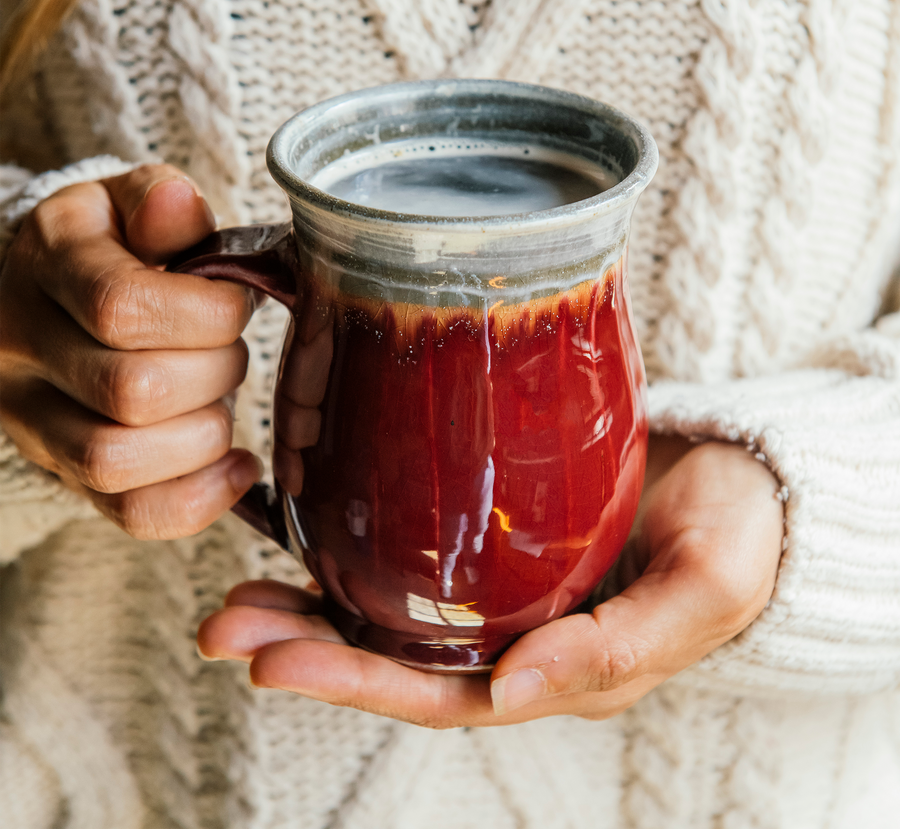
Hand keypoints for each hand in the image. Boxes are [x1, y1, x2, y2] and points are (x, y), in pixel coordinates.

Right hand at [0, 165, 260, 538]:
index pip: (122, 307)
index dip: (209, 315)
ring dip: (205, 436)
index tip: (237, 305)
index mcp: (45, 265)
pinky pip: (131, 513)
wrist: (62, 302)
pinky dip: (200, 498)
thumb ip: (160, 202)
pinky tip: (238, 465)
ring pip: (118, 462)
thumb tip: (178, 205)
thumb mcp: (132, 205)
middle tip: (230, 351)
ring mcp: (32, 419)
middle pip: (132, 390)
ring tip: (221, 402)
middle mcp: (20, 347)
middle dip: (217, 374)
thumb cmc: (118, 250)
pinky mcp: (65, 472)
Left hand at [197, 437, 783, 725]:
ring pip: (394, 616)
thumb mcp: (700, 589)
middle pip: (399, 661)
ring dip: (311, 609)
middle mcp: (519, 641)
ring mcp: (504, 594)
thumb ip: (619, 649)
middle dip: (308, 651)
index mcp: (561, 669)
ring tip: (237, 599)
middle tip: (224, 628)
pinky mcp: (496, 543)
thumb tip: (519, 689)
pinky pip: (414, 561)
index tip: (277, 662)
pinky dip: (352, 558)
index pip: (445, 694)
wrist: (745, 478)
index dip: (358, 683)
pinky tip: (300, 540)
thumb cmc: (736, 534)